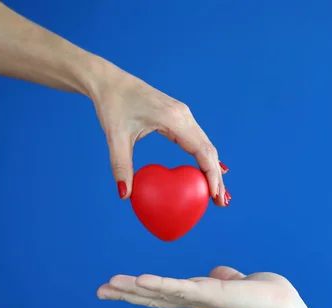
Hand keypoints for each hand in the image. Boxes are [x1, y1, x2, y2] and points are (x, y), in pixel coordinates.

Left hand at [90, 68, 229, 205]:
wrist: (109, 81)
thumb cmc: (112, 105)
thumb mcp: (115, 137)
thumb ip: (120, 166)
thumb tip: (124, 195)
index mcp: (174, 119)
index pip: (202, 151)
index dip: (211, 175)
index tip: (214, 195)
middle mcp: (184, 116)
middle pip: (210, 151)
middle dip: (217, 177)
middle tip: (221, 202)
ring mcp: (184, 115)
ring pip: (206, 146)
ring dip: (213, 169)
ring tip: (218, 193)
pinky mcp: (179, 117)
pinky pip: (198, 141)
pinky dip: (205, 158)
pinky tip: (210, 171)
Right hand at [97, 266, 302, 307]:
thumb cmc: (268, 297)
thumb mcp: (241, 281)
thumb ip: (226, 277)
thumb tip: (218, 272)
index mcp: (202, 294)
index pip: (166, 292)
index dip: (142, 290)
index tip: (119, 286)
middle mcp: (198, 299)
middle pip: (156, 296)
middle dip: (127, 294)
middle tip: (100, 290)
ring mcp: (203, 299)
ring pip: (162, 293)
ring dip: (134, 290)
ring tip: (108, 286)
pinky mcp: (212, 295)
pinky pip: (181, 289)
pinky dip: (160, 285)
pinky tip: (140, 281)